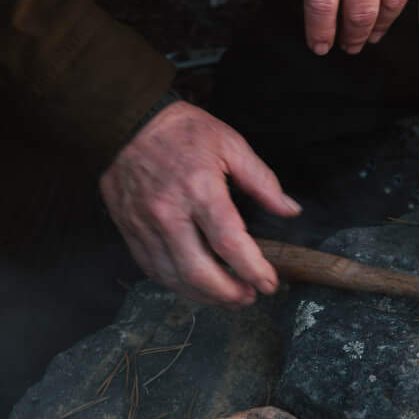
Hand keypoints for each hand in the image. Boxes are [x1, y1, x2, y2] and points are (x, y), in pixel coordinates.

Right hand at [99, 100, 300, 307]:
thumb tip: (290, 210)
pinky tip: (195, 286)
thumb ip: (262, 181)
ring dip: (204, 296)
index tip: (269, 283)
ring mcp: (143, 223)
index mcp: (199, 189)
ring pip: (173, 276)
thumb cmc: (183, 131)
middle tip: (249, 297)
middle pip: (198, 271)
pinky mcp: (128, 228)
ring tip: (228, 298)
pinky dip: (176, 283)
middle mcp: (168, 212)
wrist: (128, 120)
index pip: (229, 243)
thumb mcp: (230, 144)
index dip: (253, 270)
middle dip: (229, 294)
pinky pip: (151, 267)